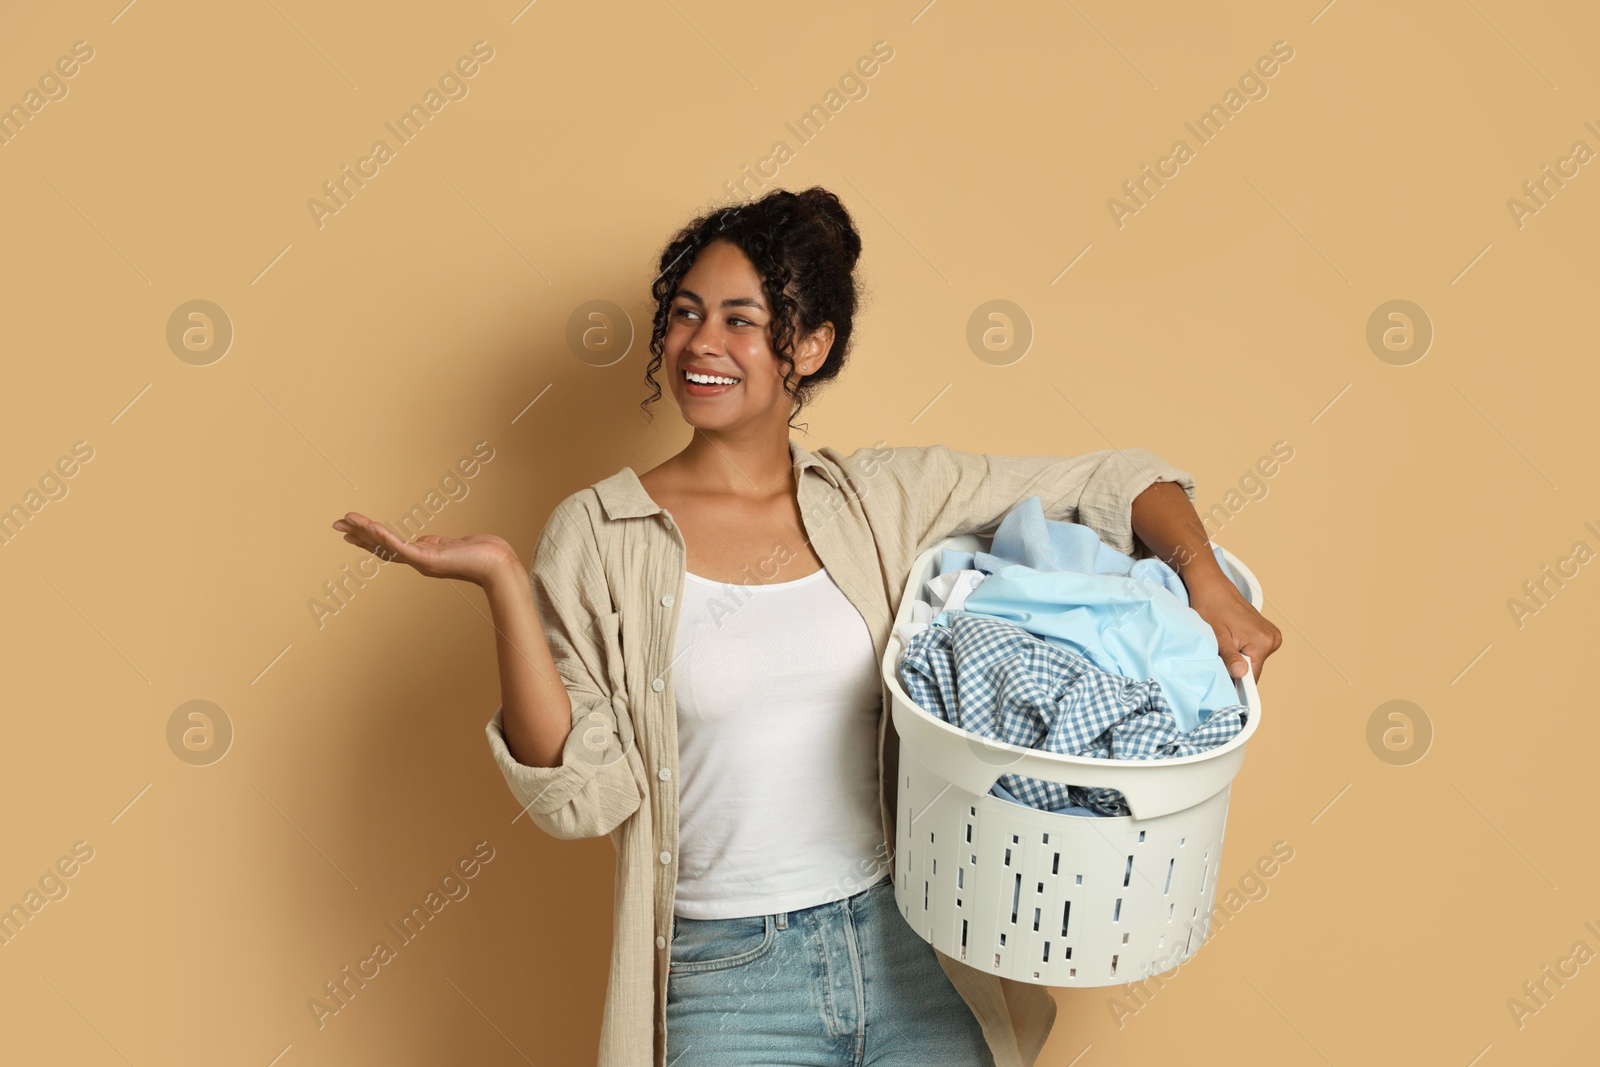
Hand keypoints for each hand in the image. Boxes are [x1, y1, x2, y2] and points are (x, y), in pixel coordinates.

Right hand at [331, 512, 522, 586]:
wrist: (498, 565)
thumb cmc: (482, 555)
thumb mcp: (452, 545)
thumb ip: (436, 544)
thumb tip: (426, 541)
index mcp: (421, 556)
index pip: (388, 546)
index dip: (368, 537)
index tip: (351, 528)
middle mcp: (417, 560)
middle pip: (380, 546)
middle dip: (358, 534)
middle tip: (337, 524)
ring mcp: (421, 560)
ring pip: (386, 545)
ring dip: (366, 532)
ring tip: (347, 521)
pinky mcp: (428, 558)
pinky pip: (401, 547)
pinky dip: (386, 537)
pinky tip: (372, 527)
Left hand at [1185, 573, 1280, 683]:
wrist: (1213, 588)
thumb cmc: (1212, 606)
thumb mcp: (1217, 636)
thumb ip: (1230, 657)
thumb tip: (1241, 674)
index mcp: (1262, 641)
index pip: (1253, 677)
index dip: (1237, 682)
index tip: (1225, 682)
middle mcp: (1272, 638)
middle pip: (1253, 669)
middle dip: (1236, 666)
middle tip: (1221, 651)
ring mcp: (1271, 635)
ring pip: (1253, 660)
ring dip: (1238, 657)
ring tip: (1226, 641)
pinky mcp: (1267, 632)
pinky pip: (1254, 651)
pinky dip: (1242, 649)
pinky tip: (1232, 637)